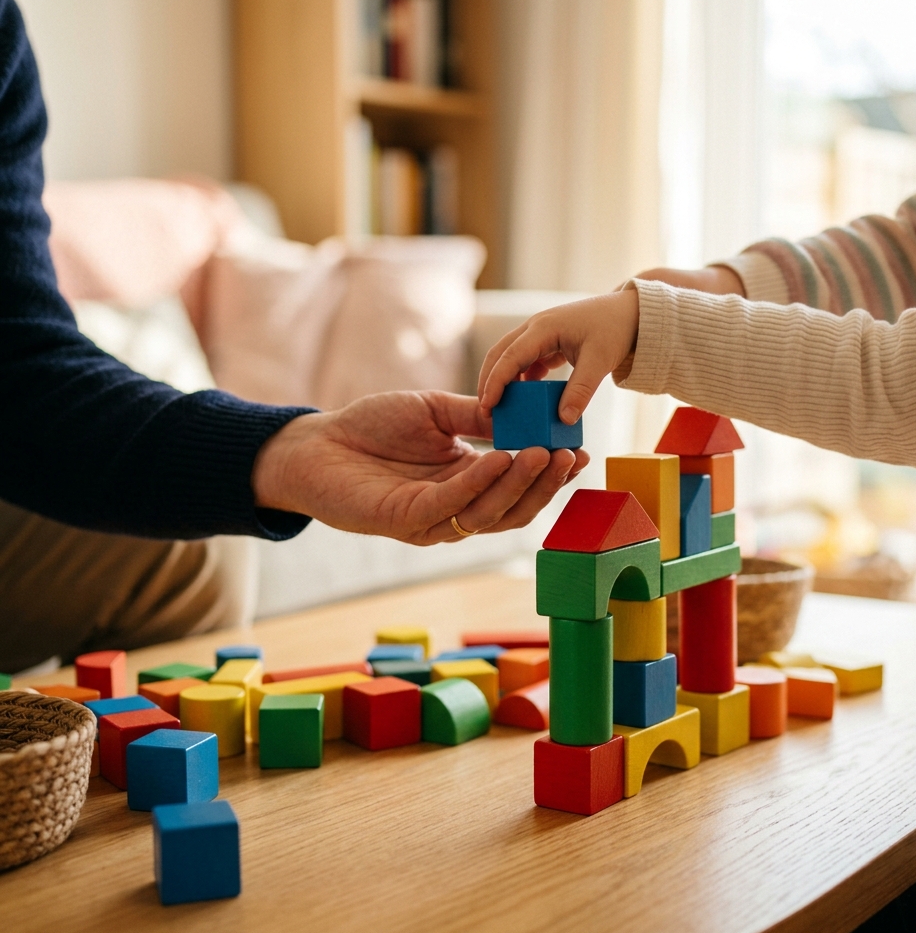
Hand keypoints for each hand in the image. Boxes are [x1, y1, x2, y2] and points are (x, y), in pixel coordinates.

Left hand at [251, 390, 588, 544]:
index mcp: (466, 482)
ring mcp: (432, 520)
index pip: (518, 487)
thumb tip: (522, 413)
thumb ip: (476, 417)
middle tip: (570, 455)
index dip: (550, 474)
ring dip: (520, 484)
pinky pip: (451, 504)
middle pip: (512, 508)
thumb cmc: (371, 426)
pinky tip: (500, 457)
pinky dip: (480, 482)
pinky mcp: (406, 521)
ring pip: (488, 512)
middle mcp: (455, 507)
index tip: (579, 451)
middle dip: (545, 484)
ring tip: (544, 453)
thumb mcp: (434, 411)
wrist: (318, 442)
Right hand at [477, 267, 745, 426]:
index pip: (509, 357)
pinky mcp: (548, 340)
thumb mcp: (600, 361)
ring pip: (510, 356)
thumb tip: (565, 419)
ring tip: (500, 407)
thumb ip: (581, 391)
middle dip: (489, 381)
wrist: (633, 312)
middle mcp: (536, 327)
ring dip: (503, 379)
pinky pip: (526, 359)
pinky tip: (526, 397)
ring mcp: (540, 332)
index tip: (487, 406)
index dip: (495, 382)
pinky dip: (521, 378)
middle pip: (500, 353)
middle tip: (486, 411)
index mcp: (544, 327)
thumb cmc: (617, 330)